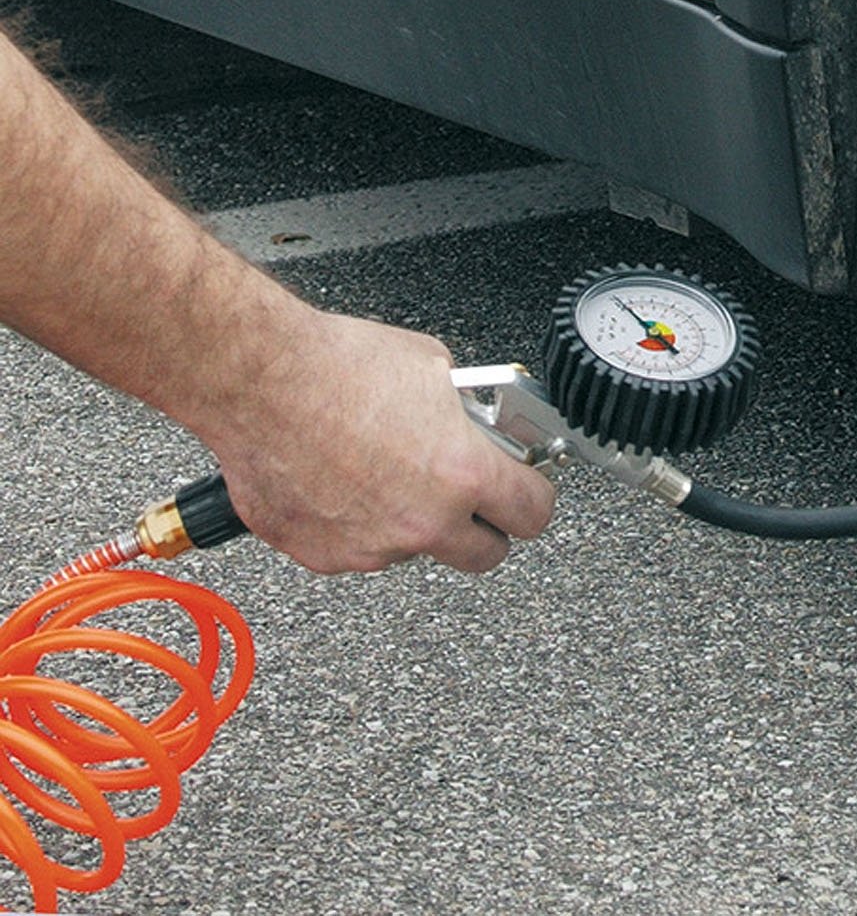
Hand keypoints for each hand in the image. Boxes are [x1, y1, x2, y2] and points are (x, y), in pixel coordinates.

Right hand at [199, 307, 556, 574]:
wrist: (257, 379)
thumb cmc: (337, 366)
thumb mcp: (435, 369)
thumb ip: (466, 412)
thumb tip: (476, 423)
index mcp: (462, 474)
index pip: (533, 513)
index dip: (533, 497)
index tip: (527, 489)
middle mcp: (422, 522)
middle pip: (485, 555)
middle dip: (484, 527)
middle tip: (471, 496)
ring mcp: (371, 547)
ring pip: (414, 549)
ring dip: (412, 521)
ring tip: (383, 467)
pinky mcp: (322, 556)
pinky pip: (358, 549)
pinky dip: (357, 524)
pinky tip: (341, 479)